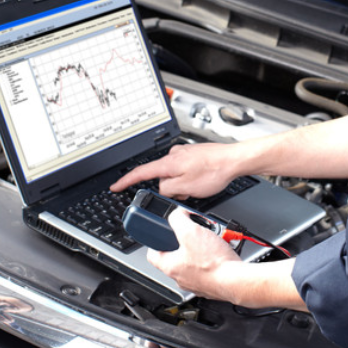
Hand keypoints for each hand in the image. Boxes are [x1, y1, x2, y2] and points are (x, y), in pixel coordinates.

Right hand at [109, 142, 241, 198]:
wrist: (233, 160)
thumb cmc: (214, 171)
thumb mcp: (186, 188)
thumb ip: (167, 190)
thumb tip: (161, 190)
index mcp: (168, 163)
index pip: (140, 173)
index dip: (125, 181)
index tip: (115, 186)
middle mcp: (173, 155)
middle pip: (161, 178)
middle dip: (171, 189)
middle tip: (188, 193)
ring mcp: (183, 154)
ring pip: (174, 176)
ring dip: (183, 185)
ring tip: (199, 186)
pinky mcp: (193, 156)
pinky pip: (184, 171)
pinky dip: (190, 179)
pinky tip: (202, 181)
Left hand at [147, 208, 242, 301]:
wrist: (236, 281)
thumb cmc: (213, 263)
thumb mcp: (191, 231)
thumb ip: (179, 218)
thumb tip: (178, 214)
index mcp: (170, 266)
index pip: (153, 254)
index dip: (157, 241)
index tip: (162, 235)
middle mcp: (181, 277)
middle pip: (177, 255)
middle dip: (187, 241)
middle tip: (196, 234)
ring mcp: (196, 283)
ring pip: (195, 261)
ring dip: (203, 249)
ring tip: (213, 241)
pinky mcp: (211, 285)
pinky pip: (209, 268)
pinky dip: (214, 259)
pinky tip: (222, 251)